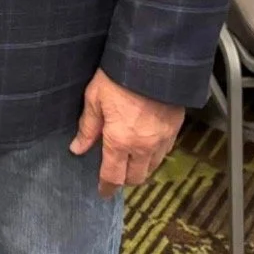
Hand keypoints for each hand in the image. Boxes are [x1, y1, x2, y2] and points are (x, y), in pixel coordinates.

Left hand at [70, 68, 184, 196]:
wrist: (152, 60)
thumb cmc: (119, 77)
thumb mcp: (94, 99)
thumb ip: (88, 127)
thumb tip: (78, 148)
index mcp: (119, 141)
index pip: (113, 176)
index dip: (107, 187)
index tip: (103, 192)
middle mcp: (143, 146)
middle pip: (135, 177)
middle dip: (124, 179)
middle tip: (114, 173)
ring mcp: (162, 139)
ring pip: (152, 167)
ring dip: (140, 168)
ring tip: (130, 159)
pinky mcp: (175, 129)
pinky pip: (165, 152)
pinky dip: (154, 154)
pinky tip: (146, 145)